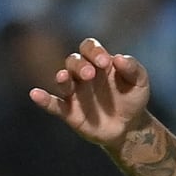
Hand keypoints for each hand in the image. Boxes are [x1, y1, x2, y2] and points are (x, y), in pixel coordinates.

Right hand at [28, 36, 153, 153]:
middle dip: (80, 65)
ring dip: (63, 78)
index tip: (105, 62)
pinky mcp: (69, 112)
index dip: (94, 51)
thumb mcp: (140, 82)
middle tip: (90, 75)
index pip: (89, 47)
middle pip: (73, 61)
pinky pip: (53, 104)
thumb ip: (132, 68)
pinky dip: (43, 99)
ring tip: (63, 77)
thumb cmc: (133, 98)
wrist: (130, 127)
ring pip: (63, 80)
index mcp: (99, 62)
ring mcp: (74, 92)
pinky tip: (35, 94)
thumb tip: (118, 58)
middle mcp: (83, 74)